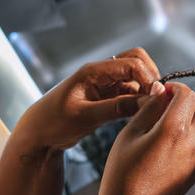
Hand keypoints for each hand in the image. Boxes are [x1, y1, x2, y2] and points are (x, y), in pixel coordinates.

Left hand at [17, 47, 163, 150]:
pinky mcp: (109, 97)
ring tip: (150, 108)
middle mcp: (102, 73)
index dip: (148, 78)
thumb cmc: (54, 122)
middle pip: (137, 60)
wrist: (38, 134)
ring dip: (147, 88)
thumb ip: (117, 108)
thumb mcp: (86, 116)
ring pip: (137, 77)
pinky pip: (132, 92)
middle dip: (151, 76)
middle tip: (157, 98)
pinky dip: (141, 99)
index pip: (131, 63)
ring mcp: (106, 84)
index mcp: (93, 71)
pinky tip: (142, 113)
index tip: (156, 97)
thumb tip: (148, 101)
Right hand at [98, 82, 194, 194]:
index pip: (189, 95)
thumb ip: (150, 108)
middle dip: (190, 101)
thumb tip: (161, 90)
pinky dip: (194, 134)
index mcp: (174, 130)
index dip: (176, 88)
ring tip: (168, 124)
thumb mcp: (130, 134)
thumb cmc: (123, 173)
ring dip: (194, 117)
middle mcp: (193, 142)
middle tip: (168, 106)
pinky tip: (171, 141)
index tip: (163, 92)